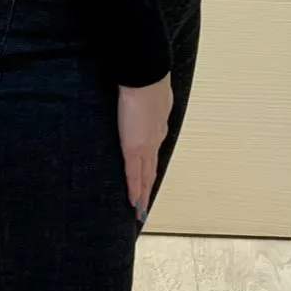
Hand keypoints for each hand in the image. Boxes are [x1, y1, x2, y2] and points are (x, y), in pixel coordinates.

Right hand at [118, 76, 172, 221]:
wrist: (146, 78)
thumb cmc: (144, 81)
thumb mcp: (147, 93)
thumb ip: (145, 101)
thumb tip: (140, 98)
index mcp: (156, 128)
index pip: (152, 157)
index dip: (149, 173)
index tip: (148, 186)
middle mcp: (154, 141)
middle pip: (151, 172)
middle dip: (147, 191)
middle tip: (143, 209)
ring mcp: (146, 146)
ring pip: (145, 177)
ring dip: (142, 195)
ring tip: (139, 211)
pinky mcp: (134, 147)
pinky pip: (133, 174)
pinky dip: (134, 189)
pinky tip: (133, 201)